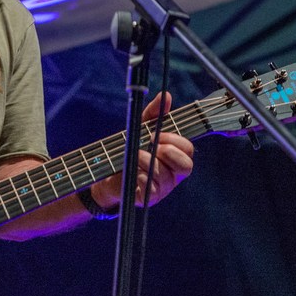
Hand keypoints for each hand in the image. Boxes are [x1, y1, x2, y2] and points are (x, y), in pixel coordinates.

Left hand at [89, 92, 193, 209]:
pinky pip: (152, 190)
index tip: (157, 134)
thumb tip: (165, 96)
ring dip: (148, 162)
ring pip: (166, 177)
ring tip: (135, 155)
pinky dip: (142, 178)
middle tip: (151, 145)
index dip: (175, 140)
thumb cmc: (130, 149)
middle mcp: (173, 174)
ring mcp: (163, 188)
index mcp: (175, 157)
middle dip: (167, 152)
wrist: (107, 172)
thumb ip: (154, 114)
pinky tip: (133, 172)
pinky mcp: (148, 198)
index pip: (188, 150)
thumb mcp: (140, 128)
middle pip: (186, 166)